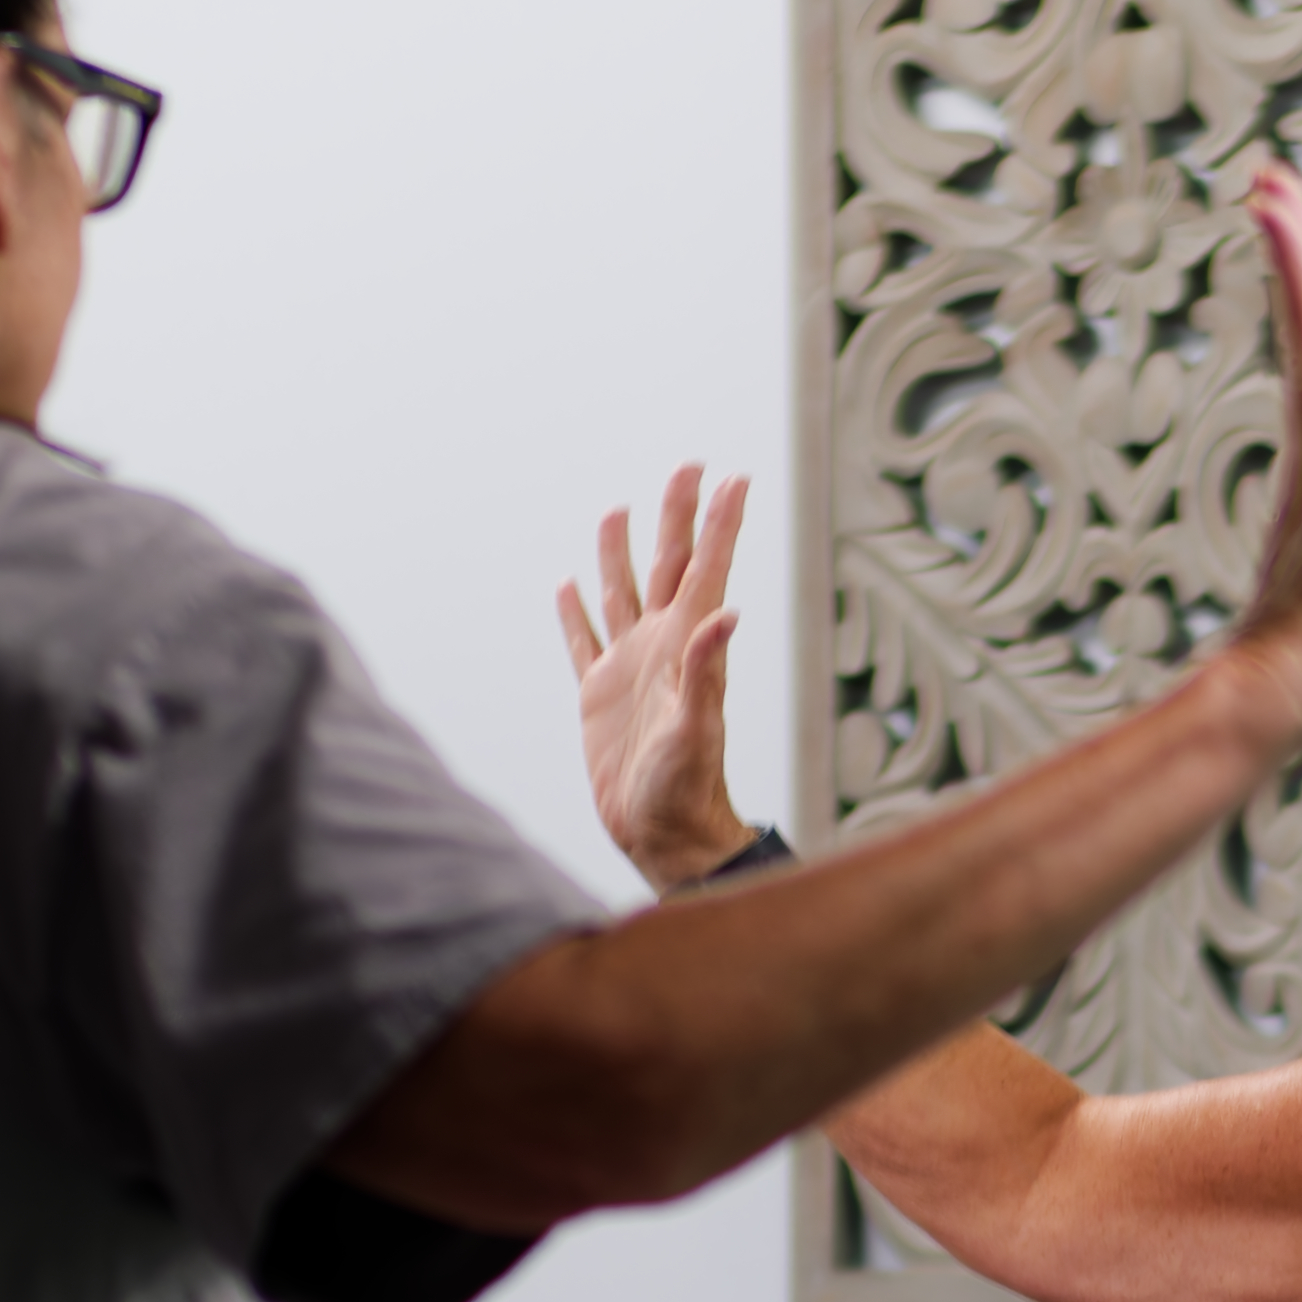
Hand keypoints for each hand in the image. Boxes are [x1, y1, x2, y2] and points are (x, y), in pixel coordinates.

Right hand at [560, 465, 754, 890]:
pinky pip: (582, 642)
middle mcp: (660, 647)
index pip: (705, 569)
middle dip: (677, 515)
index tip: (733, 478)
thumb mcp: (696, 728)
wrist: (662, 834)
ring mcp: (628, 668)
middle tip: (688, 467)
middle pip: (668, 565)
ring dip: (621, 552)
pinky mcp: (598, 695)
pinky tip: (567, 587)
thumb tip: (725, 613)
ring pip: (622, 592)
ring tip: (618, 511)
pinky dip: (574, 613)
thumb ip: (705, 670)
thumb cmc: (687, 788)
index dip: (720, 523)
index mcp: (686, 647)